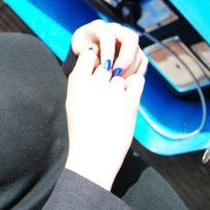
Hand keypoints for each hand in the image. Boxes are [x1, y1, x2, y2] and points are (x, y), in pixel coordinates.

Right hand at [64, 48, 144, 189]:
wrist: (93, 154)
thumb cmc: (82, 127)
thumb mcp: (72, 99)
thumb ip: (82, 78)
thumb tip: (96, 58)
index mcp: (76, 82)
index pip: (88, 54)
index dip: (93, 61)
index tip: (93, 73)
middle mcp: (94, 84)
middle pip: (106, 66)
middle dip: (106, 77)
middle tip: (103, 97)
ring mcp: (113, 92)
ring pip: (121, 76)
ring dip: (120, 86)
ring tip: (113, 106)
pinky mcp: (130, 102)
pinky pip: (137, 81)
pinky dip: (134, 86)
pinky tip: (127, 98)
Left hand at [71, 20, 147, 77]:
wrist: (89, 47)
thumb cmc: (82, 46)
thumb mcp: (77, 46)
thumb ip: (83, 51)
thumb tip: (96, 57)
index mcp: (101, 27)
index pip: (109, 35)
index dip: (108, 51)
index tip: (105, 67)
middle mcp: (118, 30)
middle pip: (131, 38)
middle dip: (126, 58)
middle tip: (116, 74)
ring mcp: (129, 40)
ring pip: (138, 52)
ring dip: (130, 69)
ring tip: (118, 82)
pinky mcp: (136, 51)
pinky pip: (142, 62)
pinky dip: (136, 73)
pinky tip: (125, 83)